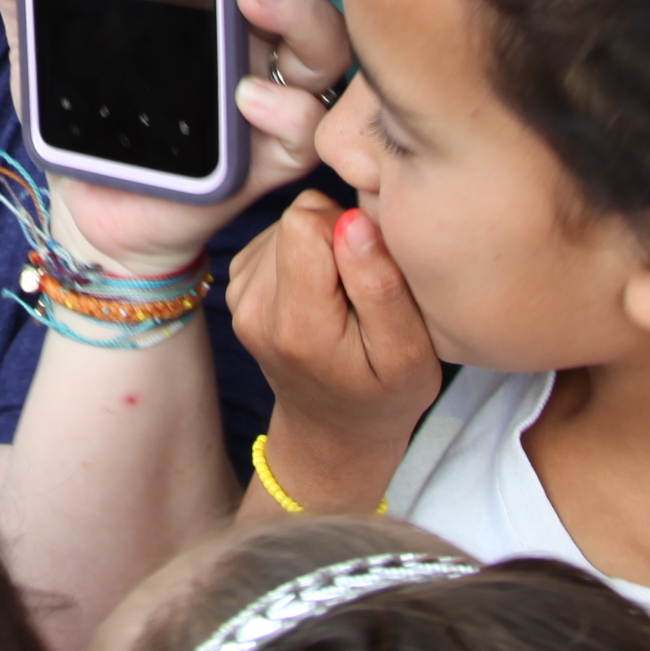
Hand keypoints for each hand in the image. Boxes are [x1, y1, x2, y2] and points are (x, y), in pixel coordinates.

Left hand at [0, 0, 348, 273]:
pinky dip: (284, 107)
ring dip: (297, 11)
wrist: (88, 214)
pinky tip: (250, 93)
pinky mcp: (268, 158)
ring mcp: (271, 94)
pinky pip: (302, 128)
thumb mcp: (41, 43)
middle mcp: (258, 38)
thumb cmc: (87, 118)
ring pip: (320, 44)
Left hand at [227, 193, 439, 510]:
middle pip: (297, 218)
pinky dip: (309, 254)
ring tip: (347, 295)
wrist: (333, 432)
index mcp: (296, 324)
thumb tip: (354, 221)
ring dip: (325, 247)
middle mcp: (255, 307)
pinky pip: (279, 236)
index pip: (306, 222)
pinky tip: (327, 293)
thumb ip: (381, 286)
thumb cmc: (384, 396)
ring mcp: (240, 297)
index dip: (349, 228)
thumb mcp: (408, 355)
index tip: (374, 267)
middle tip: (365, 287)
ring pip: (289, 224)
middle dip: (338, 237)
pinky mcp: (240, 286)